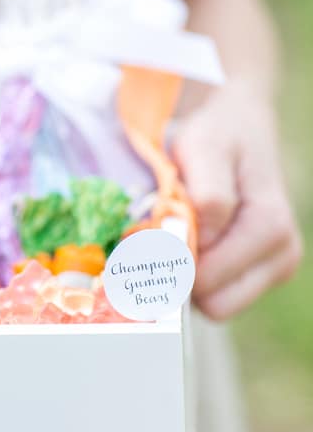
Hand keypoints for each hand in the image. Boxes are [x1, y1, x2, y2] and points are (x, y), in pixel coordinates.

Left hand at [172, 82, 301, 319]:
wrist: (240, 126)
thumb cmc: (218, 135)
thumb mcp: (205, 149)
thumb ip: (207, 196)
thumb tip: (198, 245)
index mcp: (270, 227)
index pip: (207, 281)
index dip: (171, 261)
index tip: (148, 234)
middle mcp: (282, 254)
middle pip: (214, 305)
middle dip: (182, 274)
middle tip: (162, 235)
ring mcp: (275, 268)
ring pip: (215, 306)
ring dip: (190, 276)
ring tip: (182, 233)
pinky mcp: (262, 274)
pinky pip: (218, 296)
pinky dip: (199, 276)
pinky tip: (193, 242)